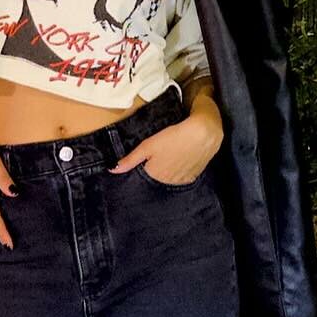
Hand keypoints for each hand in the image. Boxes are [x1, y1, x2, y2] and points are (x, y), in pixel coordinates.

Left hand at [109, 112, 223, 185]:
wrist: (203, 134)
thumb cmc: (174, 137)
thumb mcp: (148, 145)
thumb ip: (131, 160)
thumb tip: (112, 170)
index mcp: (155, 175)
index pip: (142, 180)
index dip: (142, 171)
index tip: (143, 164)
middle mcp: (167, 182)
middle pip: (156, 181)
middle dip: (154, 172)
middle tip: (159, 158)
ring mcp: (181, 181)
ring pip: (169, 180)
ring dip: (167, 173)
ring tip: (170, 157)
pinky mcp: (193, 177)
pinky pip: (181, 178)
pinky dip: (179, 172)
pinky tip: (179, 160)